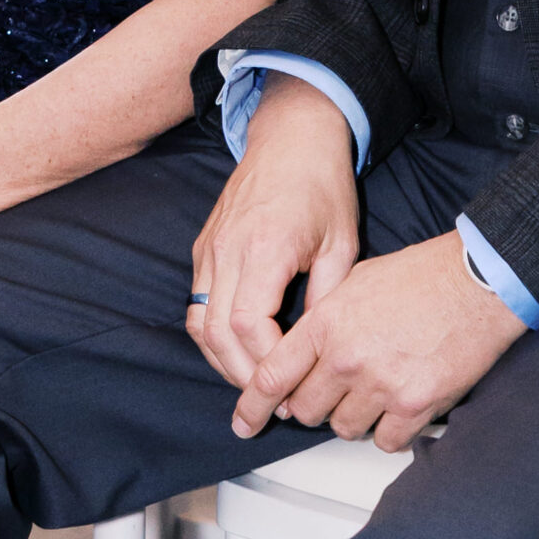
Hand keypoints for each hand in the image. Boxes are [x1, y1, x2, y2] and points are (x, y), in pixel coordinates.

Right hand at [187, 78, 358, 389]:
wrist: (291, 138)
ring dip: (221, 360)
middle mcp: (229, 249)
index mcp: (266, 247)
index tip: (290, 384)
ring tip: (253, 383)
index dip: (265, 363)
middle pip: (216, 333)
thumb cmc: (323, 186)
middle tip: (270, 400)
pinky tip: (238, 350)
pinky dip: (211, 335)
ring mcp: (210, 248)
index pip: (248, 324)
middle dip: (241, 374)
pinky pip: (196, 303)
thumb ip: (327, 298)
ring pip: (198, 322)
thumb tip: (319, 351)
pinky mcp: (203, 247)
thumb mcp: (342, 243)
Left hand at [230, 229, 526, 452]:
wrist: (476, 281)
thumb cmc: (421, 275)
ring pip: (343, 428)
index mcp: (326, 323)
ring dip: (351, 417)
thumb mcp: (354, 280)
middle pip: (305, 410)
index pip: (271, 376)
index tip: (243, 422)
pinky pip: (386, 441)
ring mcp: (382, 384)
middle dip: (312, 405)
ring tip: (370, 392)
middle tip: (329, 392)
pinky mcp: (416, 405)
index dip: (251, 406)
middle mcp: (347, 357)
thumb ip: (323, 319)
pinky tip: (397, 408)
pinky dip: (388, 431)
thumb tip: (302, 353)